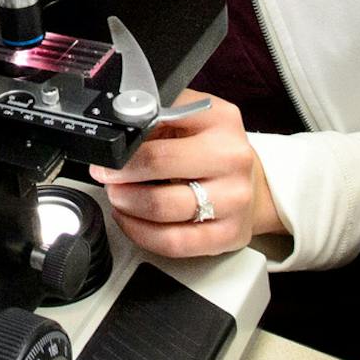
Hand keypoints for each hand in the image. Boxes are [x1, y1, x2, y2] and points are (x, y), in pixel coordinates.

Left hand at [87, 90, 283, 258]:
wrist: (252, 179)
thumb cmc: (213, 147)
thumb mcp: (190, 116)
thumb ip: (157, 117)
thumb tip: (117, 131)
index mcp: (221, 120)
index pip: (160, 127)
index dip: (124, 147)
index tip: (108, 156)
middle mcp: (232, 158)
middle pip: (159, 167)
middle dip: (120, 175)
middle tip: (108, 176)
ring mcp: (234, 199)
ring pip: (163, 209)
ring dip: (128, 205)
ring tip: (119, 197)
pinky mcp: (229, 234)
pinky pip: (174, 243)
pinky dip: (142, 233)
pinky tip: (133, 222)